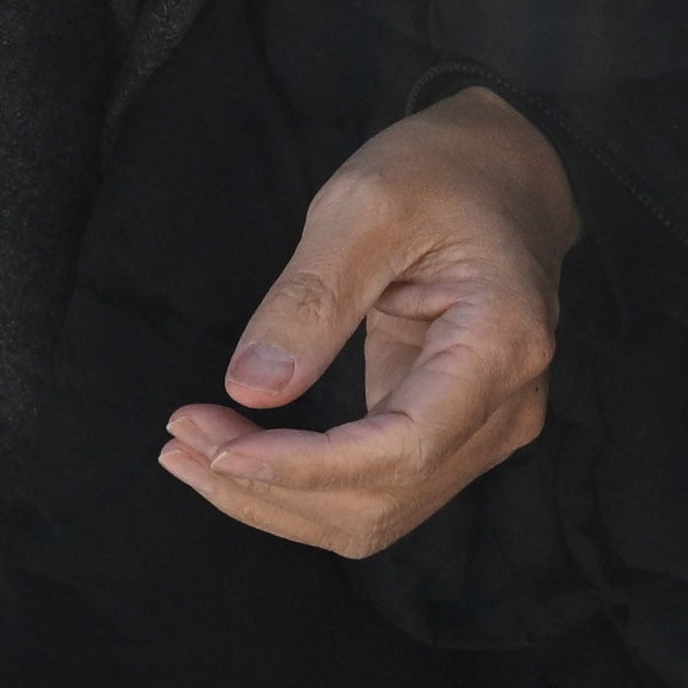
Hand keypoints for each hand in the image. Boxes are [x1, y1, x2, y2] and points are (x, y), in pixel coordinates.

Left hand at [166, 87, 578, 556]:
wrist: (503, 175)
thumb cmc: (441, 173)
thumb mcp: (363, 207)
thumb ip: (309, 300)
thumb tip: (251, 390)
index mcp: (501, 343)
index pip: (402, 448)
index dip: (304, 467)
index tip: (216, 446)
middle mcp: (508, 405)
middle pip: (383, 499)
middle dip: (271, 487)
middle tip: (180, 436)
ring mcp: (486, 429)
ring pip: (376, 514)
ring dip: (277, 500)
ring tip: (191, 449)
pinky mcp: (450, 436)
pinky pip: (373, 490)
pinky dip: (299, 487)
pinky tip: (235, 454)